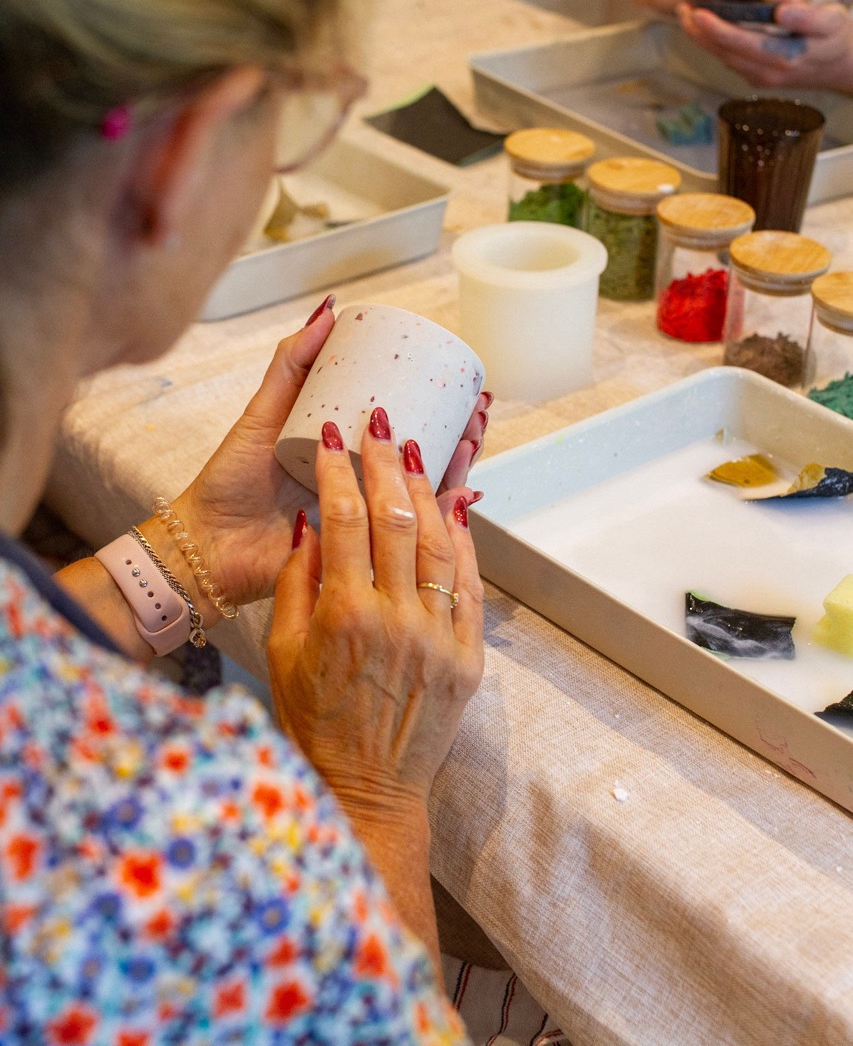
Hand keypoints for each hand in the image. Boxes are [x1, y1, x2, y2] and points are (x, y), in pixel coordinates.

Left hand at [171, 299, 489, 609]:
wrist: (209, 543)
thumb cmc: (231, 482)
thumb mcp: (265, 412)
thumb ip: (292, 363)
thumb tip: (328, 308)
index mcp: (348, 450)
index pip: (409, 424)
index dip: (446, 407)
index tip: (468, 386)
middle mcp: (364, 482)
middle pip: (430, 455)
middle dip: (465, 433)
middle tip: (477, 411)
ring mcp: (367, 516)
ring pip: (428, 491)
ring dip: (460, 466)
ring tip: (470, 439)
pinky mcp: (364, 549)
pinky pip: (411, 534)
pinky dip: (439, 513)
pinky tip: (460, 493)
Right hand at [267, 409, 484, 808]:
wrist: (366, 789)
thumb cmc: (314, 723)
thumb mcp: (284, 652)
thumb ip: (297, 582)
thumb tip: (311, 520)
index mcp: (343, 617)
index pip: (344, 521)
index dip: (338, 472)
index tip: (334, 438)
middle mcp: (396, 621)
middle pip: (395, 519)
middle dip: (384, 463)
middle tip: (379, 423)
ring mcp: (438, 638)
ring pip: (438, 542)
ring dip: (426, 489)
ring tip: (414, 450)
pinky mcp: (468, 657)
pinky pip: (469, 583)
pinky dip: (463, 540)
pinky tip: (455, 504)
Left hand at [677, 0, 852, 91]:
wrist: (844, 66)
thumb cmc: (838, 38)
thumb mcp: (831, 22)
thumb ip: (807, 16)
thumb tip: (780, 10)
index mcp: (783, 57)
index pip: (740, 42)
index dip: (716, 28)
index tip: (697, 12)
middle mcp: (767, 73)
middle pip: (724, 53)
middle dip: (700, 33)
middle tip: (682, 11)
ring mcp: (761, 77)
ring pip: (724, 58)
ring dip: (703, 39)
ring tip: (686, 17)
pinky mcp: (759, 76)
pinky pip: (731, 60)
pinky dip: (716, 44)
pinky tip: (706, 29)